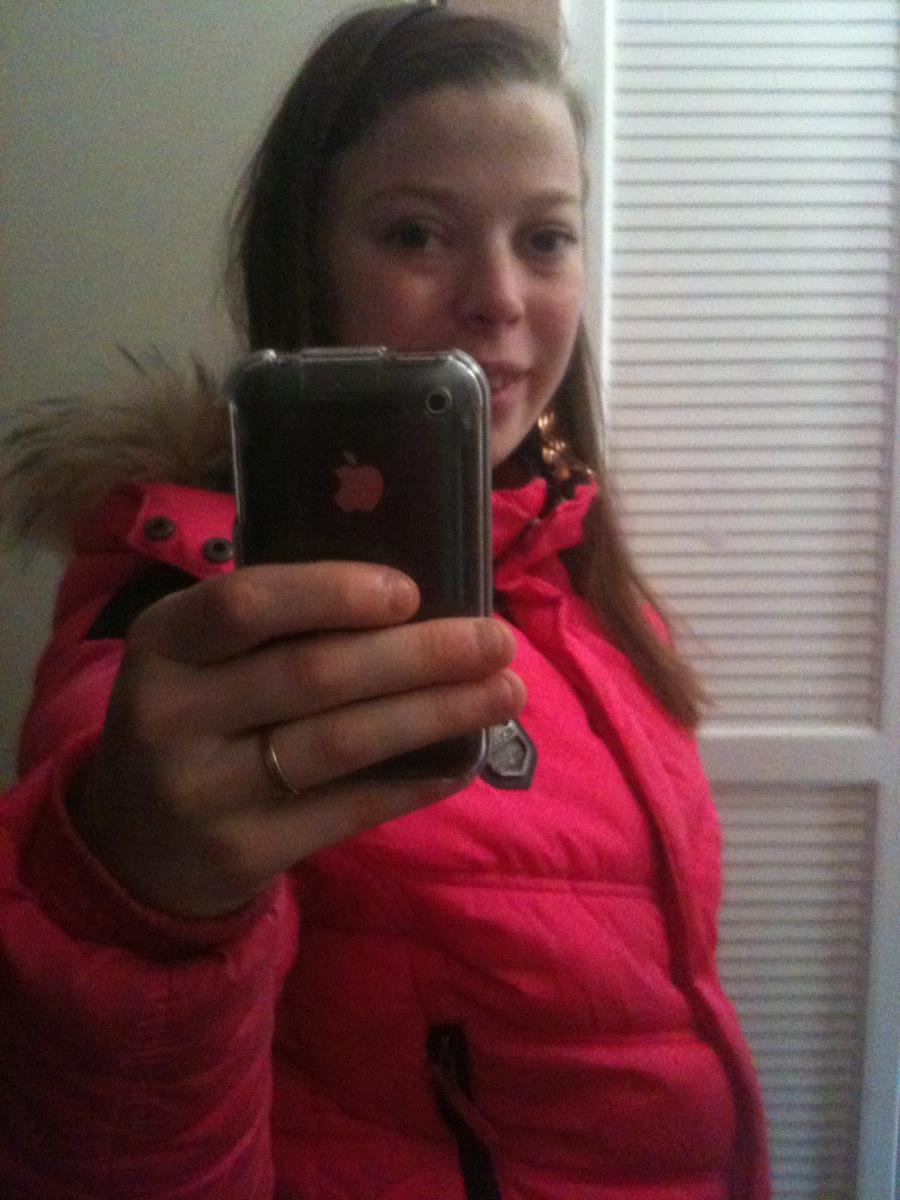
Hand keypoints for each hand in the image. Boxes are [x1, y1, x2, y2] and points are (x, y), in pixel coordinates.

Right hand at [70, 562, 522, 917]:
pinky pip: (347, 810)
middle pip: (313, 675)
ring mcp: (204, 792)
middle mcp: (171, 716)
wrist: (134, 843)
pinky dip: (414, 782)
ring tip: (504, 693)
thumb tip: (416, 598)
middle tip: (497, 640)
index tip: (411, 591)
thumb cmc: (195, 719)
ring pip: (340, 743)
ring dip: (435, 713)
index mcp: (162, 643)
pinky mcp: (242, 854)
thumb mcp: (200, 658)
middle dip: (420, 655)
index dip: (332, 594)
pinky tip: (463, 759)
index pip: (244, 605)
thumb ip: (276, 625)